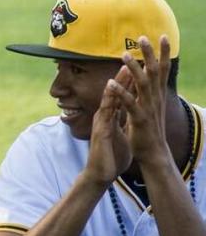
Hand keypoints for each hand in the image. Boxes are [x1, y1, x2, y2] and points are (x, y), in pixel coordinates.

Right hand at [84, 67, 132, 185]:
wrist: (100, 174)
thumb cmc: (110, 158)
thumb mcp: (119, 137)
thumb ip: (120, 125)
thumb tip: (125, 119)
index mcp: (110, 119)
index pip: (119, 98)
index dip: (126, 84)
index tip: (134, 70)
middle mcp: (104, 117)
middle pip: (114, 93)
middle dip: (122, 77)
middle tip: (130, 61)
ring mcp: (101, 121)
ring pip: (110, 98)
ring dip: (118, 83)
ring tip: (125, 69)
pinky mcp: (101, 129)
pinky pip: (107, 111)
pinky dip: (110, 98)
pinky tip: (112, 88)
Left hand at [109, 35, 171, 162]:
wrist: (153, 154)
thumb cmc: (148, 129)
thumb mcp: (149, 106)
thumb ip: (147, 91)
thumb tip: (144, 75)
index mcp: (156, 95)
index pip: (161, 70)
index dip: (163, 53)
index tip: (163, 36)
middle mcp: (154, 99)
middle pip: (154, 72)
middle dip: (149, 54)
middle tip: (143, 37)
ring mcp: (148, 108)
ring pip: (142, 84)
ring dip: (133, 68)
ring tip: (124, 54)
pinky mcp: (140, 119)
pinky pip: (129, 103)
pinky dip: (121, 92)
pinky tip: (111, 82)